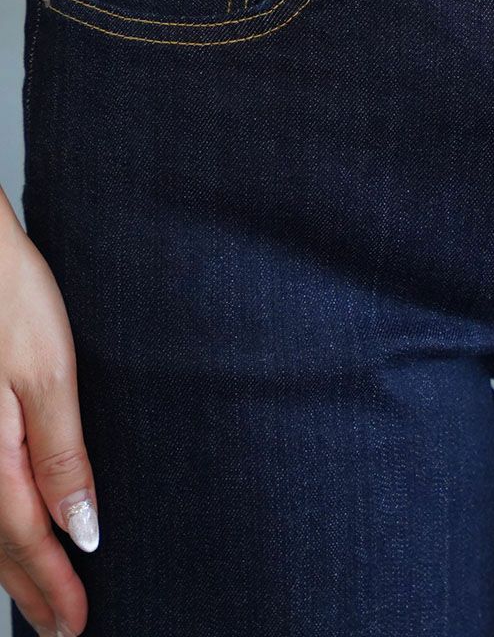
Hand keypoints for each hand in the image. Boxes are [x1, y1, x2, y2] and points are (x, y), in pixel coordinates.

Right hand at [0, 186, 96, 636]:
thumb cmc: (6, 296)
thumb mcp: (46, 371)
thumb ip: (60, 455)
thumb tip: (80, 530)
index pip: (22, 541)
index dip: (49, 588)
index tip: (75, 625)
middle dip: (27, 587)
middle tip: (59, 626)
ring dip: (4, 563)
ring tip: (34, 593)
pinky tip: (4, 527)